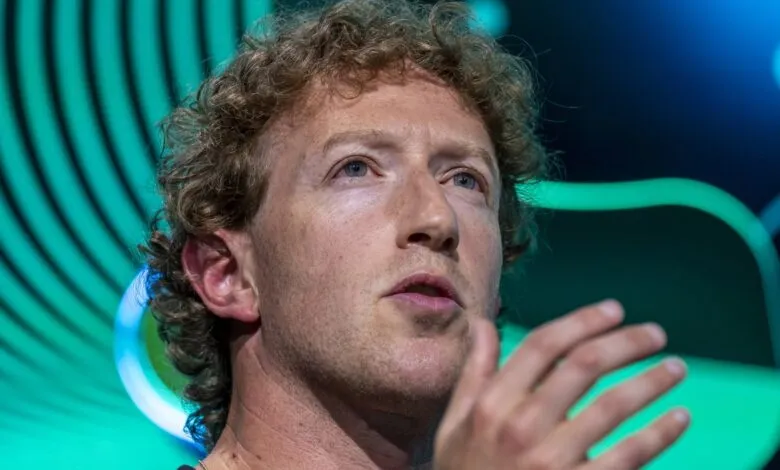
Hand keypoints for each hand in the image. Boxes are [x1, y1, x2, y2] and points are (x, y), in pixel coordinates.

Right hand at [434, 300, 688, 469]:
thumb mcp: (456, 422)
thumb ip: (474, 372)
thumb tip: (482, 323)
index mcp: (492, 402)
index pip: (543, 345)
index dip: (582, 320)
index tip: (614, 310)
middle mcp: (521, 425)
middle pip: (584, 366)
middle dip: (627, 342)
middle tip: (656, 334)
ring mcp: (551, 459)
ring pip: (613, 405)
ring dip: (652, 381)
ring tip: (676, 368)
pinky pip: (629, 454)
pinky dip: (660, 433)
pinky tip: (680, 417)